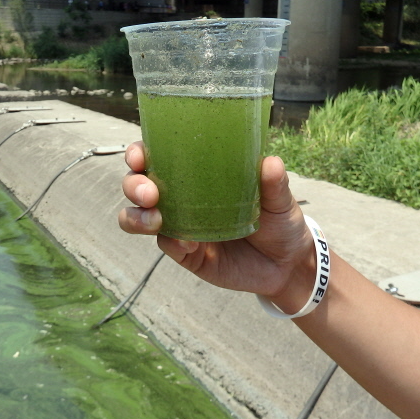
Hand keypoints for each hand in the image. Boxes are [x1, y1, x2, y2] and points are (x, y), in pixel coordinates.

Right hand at [118, 142, 316, 305]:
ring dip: (136, 216)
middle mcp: (180, 196)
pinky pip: (166, 245)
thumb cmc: (279, 221)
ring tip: (155, 220)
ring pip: (137, 216)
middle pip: (136, 185)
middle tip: (150, 193)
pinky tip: (188, 244)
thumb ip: (273, 183)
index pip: (156, 156)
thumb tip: (269, 162)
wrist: (287, 265)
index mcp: (195, 173)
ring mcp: (179, 226)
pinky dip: (171, 242)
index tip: (139, 156)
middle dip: (133, 185)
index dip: (138, 153)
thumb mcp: (279, 200)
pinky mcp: (185, 254)